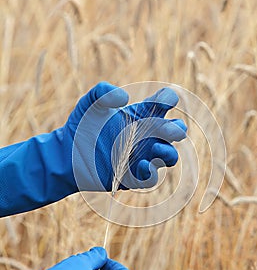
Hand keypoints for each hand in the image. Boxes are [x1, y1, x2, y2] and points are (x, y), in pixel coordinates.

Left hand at [65, 82, 186, 191]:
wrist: (66, 154)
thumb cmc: (82, 126)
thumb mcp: (90, 103)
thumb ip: (103, 92)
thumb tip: (124, 98)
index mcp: (141, 114)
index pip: (164, 102)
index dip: (168, 98)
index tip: (164, 99)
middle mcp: (146, 135)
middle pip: (175, 131)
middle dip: (176, 130)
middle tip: (170, 129)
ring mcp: (143, 156)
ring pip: (169, 156)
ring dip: (168, 153)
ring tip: (156, 148)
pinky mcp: (133, 176)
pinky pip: (151, 178)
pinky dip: (151, 172)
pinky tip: (141, 165)